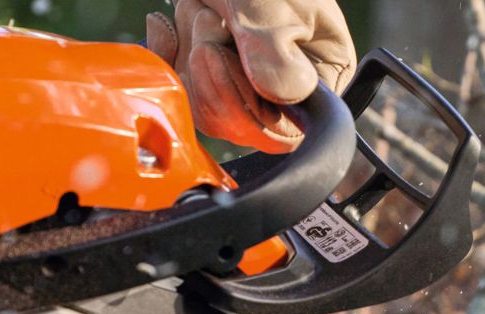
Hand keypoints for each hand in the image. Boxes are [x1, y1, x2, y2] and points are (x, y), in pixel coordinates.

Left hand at [147, 0, 355, 151]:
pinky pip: (185, 95)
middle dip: (211, 67)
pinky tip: (165, 28)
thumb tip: (284, 95)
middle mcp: (286, 94)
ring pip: (206, 110)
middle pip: (238, 124)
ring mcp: (249, 88)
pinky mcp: (215, 80)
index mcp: (319, 80)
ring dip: (190, 54)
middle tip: (212, 18)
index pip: (283, 131)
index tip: (217, 51)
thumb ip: (274, 47)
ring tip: (201, 11)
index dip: (242, 101)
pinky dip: (168, 59)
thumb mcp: (273, 3)